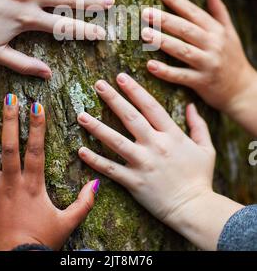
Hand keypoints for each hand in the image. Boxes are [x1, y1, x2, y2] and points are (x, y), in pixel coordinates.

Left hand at [0, 95, 97, 250]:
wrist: (15, 263)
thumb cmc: (40, 243)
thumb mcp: (67, 223)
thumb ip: (83, 203)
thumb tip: (96, 183)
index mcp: (33, 185)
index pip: (36, 149)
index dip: (37, 127)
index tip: (37, 105)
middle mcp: (12, 183)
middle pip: (9, 147)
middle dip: (9, 120)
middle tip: (9, 98)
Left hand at [77, 74, 242, 249]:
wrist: (195, 209)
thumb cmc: (200, 178)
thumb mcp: (205, 148)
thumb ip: (198, 125)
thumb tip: (191, 105)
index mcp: (172, 134)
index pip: (150, 106)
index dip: (135, 90)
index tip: (121, 77)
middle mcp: (155, 145)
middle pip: (130, 117)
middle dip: (113, 99)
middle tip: (98, 84)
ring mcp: (143, 163)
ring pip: (116, 141)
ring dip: (97, 127)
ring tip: (81, 115)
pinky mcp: (134, 182)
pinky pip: (111, 169)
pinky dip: (95, 160)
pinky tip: (81, 150)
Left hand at [141, 0, 256, 134]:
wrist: (243, 89)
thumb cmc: (232, 57)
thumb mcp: (229, 32)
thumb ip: (219, 10)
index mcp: (216, 31)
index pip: (194, 12)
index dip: (176, 1)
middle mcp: (213, 45)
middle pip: (186, 29)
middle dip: (165, 20)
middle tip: (145, 12)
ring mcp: (207, 64)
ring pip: (182, 50)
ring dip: (163, 42)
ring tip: (145, 33)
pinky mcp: (202, 82)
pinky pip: (181, 76)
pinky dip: (166, 71)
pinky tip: (150, 65)